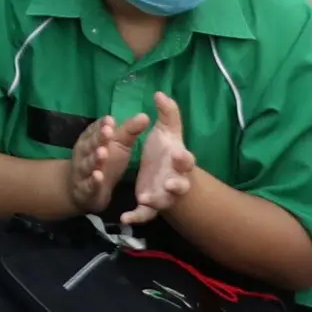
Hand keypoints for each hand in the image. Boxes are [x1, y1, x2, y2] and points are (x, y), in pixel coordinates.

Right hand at [65, 110, 151, 216]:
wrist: (82, 189)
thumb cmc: (105, 161)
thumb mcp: (118, 144)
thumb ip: (129, 131)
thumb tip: (145, 115)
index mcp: (91, 139)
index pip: (95, 130)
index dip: (102, 125)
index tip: (111, 120)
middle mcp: (84, 153)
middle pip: (91, 145)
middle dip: (98, 138)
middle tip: (108, 132)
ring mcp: (83, 172)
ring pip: (88, 164)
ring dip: (95, 159)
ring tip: (102, 153)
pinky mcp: (85, 190)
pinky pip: (89, 185)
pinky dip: (93, 181)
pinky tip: (98, 177)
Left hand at [124, 91, 197, 229]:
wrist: (165, 177)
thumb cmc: (168, 153)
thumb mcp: (167, 131)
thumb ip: (167, 114)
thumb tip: (160, 93)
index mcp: (180, 162)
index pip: (186, 160)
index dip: (184, 159)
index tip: (179, 155)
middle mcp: (175, 181)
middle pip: (180, 185)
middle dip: (177, 185)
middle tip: (170, 184)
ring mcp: (163, 195)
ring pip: (163, 202)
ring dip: (155, 201)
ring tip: (145, 198)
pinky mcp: (150, 206)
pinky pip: (144, 214)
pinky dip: (136, 217)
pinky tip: (124, 219)